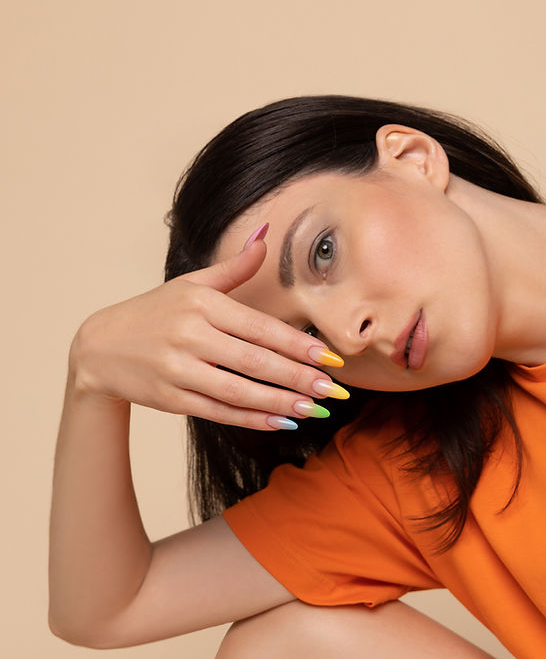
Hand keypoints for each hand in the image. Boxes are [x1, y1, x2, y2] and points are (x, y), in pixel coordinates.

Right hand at [69, 239, 345, 428]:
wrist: (100, 347)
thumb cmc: (155, 312)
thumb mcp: (190, 283)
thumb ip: (233, 268)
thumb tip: (266, 237)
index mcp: (201, 303)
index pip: (260, 327)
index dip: (298, 344)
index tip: (331, 357)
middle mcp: (190, 335)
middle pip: (255, 361)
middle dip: (297, 376)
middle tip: (332, 389)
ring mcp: (179, 369)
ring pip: (239, 390)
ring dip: (280, 402)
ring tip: (314, 410)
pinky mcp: (171, 398)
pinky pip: (220, 411)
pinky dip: (252, 418)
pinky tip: (281, 420)